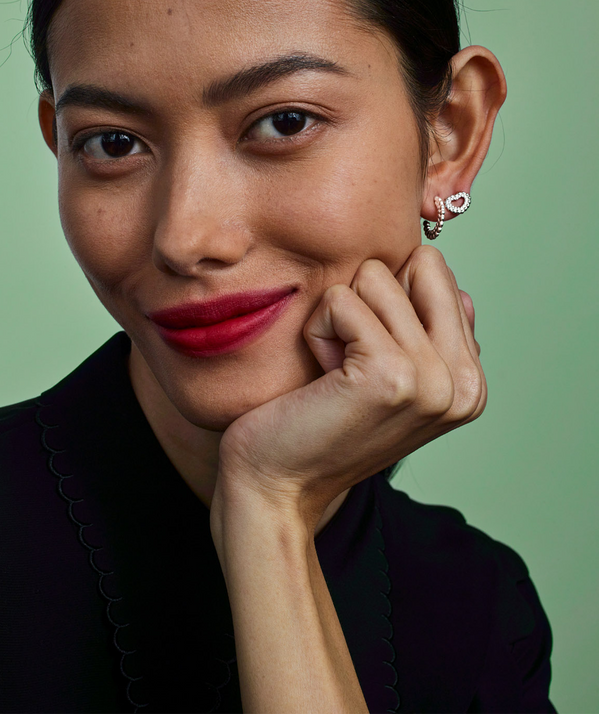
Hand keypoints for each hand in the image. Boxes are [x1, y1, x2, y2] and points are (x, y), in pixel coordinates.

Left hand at [215, 245, 485, 529]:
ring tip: (334, 373)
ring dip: (339, 320)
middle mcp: (466, 383)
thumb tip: (461, 291)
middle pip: (418, 265)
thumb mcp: (391, 378)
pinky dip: (317, 330)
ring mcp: (433, 380)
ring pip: (375, 277)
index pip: (440, 275)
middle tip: (350, 362)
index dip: (387, 305)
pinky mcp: (391, 373)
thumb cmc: (321, 425)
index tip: (369, 361)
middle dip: (368, 302)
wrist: (278, 486)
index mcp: (472, 381)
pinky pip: (342, 301)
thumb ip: (431, 335)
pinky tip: (320, 376)